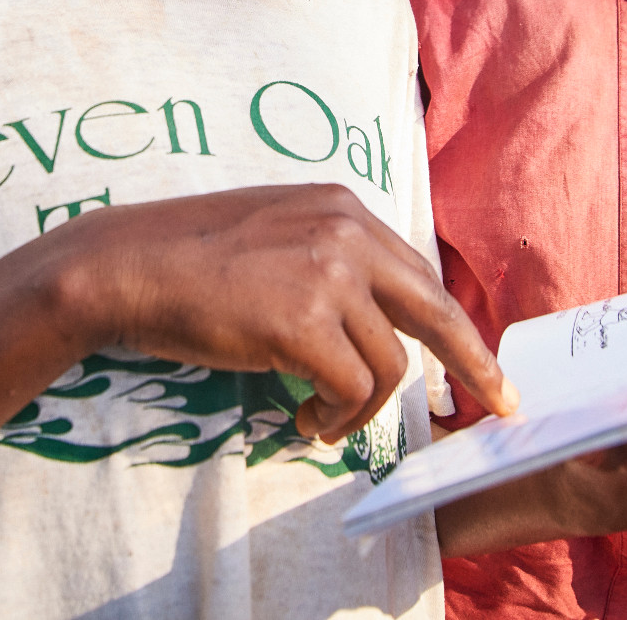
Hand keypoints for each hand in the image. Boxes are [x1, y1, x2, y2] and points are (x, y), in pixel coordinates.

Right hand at [47, 183, 518, 440]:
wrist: (128, 266)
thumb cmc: (189, 258)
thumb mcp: (276, 233)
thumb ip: (330, 258)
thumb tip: (379, 317)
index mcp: (343, 207)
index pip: (420, 273)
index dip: (450, 326)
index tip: (479, 365)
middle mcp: (347, 232)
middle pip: (436, 311)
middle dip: (474, 365)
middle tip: (498, 405)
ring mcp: (328, 275)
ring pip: (390, 364)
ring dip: (362, 407)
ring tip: (323, 419)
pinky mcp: (304, 323)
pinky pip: (351, 388)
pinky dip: (336, 415)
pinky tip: (304, 419)